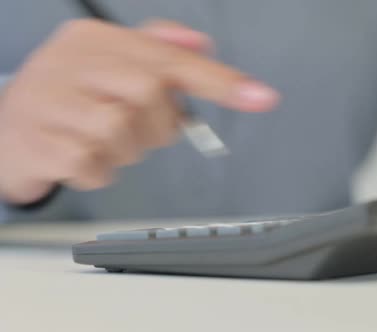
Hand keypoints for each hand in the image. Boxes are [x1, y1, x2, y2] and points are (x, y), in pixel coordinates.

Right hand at [0, 19, 279, 203]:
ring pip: (123, 132)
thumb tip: (200, 42)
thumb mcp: (109, 62)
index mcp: (94, 39)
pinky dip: (100, 171)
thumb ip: (157, 48)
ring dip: (126, 149)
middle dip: (158, 123)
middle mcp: (69, 63)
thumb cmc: (70, 97)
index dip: (219, 80)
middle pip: (151, 94)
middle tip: (139, 128)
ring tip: (103, 141)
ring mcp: (48, 103)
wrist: (3, 131)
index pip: (170, 58)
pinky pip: (95, 166)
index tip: (261, 97)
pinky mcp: (38, 144)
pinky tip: (82, 157)